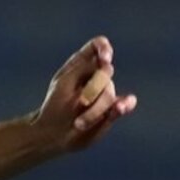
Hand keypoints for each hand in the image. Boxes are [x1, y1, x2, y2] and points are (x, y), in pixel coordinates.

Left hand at [34, 36, 136, 151]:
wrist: (54, 134)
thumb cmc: (54, 106)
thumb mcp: (64, 83)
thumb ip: (83, 69)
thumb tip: (106, 64)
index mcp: (81, 65)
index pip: (98, 46)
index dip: (104, 48)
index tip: (104, 60)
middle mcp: (96, 76)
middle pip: (106, 72)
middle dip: (94, 88)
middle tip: (80, 102)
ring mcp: (105, 92)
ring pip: (109, 93)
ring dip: (95, 109)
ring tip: (79, 122)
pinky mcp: (112, 109)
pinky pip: (124, 104)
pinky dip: (124, 105)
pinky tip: (121, 107)